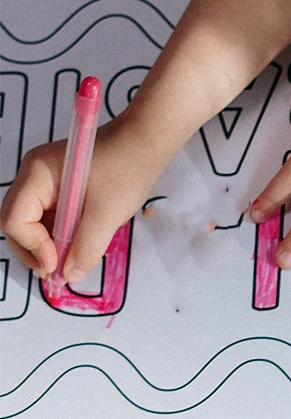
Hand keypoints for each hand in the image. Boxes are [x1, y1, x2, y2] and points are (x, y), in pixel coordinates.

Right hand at [0, 121, 164, 280]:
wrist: (146, 143)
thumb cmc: (128, 168)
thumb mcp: (108, 213)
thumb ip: (86, 247)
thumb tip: (70, 275)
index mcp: (37, 173)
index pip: (15, 219)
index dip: (32, 247)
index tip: (56, 267)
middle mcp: (33, 176)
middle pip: (18, 222)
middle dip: (35, 251)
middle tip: (58, 275)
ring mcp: (45, 182)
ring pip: (33, 224)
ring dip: (48, 246)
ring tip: (69, 265)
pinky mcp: (60, 189)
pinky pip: (50, 218)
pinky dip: (59, 236)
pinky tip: (76, 248)